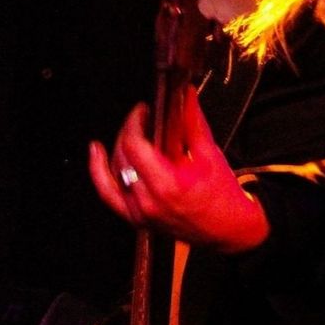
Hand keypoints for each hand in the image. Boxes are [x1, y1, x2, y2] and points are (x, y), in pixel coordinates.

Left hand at [88, 85, 268, 251]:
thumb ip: (193, 122)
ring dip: (119, 147)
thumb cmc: (223, 197)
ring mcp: (140, 213)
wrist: (228, 229)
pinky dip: (100, 173)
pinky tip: (97, 153)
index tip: (143, 110)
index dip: (134, 122)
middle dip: (130, 131)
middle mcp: (149, 201)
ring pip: (113, 172)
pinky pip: (109, 194)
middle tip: (143, 118)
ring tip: (130, 131)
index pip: (135, 146)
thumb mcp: (210, 155)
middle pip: (123, 155)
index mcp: (168, 185)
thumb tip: (186, 95)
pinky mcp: (136, 218)